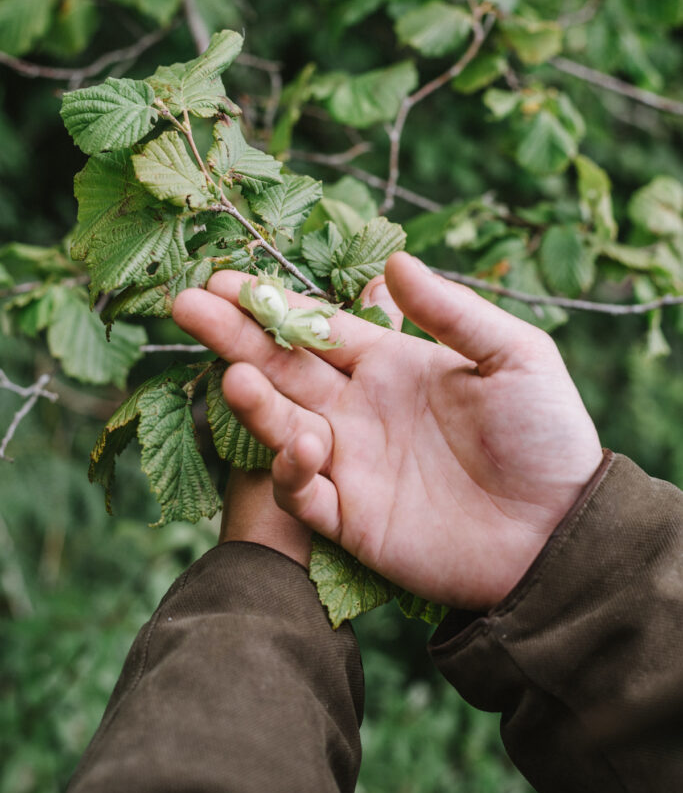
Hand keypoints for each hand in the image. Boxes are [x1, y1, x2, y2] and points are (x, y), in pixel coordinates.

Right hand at [173, 253, 601, 609]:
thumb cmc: (546, 435)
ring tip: (236, 376)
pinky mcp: (353, 518)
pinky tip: (302, 446)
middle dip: (234, 336)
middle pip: (283, 366)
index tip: (222, 279)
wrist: (561, 530)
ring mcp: (352, 462)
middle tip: (187, 304)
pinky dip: (291, 470)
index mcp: (391, 365)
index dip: (270, 303)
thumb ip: (453, 311)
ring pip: (283, 424)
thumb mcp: (514, 356)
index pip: (317, 327)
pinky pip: (303, 492)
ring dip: (253, 401)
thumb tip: (397, 262)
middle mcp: (360, 408)